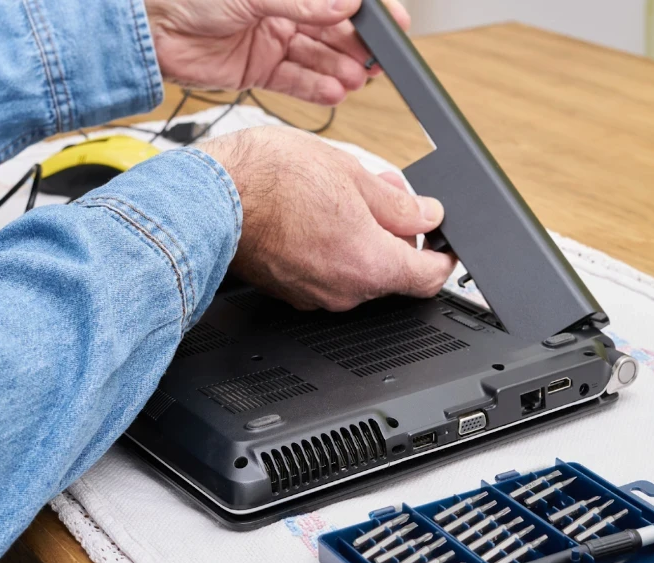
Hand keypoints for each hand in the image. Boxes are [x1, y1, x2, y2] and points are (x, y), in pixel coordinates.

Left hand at [145, 0, 410, 104]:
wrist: (146, 28)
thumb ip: (303, 2)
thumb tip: (346, 5)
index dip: (369, 11)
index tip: (394, 25)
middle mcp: (282, 8)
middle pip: (333, 29)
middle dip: (357, 46)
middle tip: (377, 62)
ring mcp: (271, 38)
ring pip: (318, 56)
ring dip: (340, 69)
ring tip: (357, 81)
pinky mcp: (258, 68)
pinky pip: (296, 79)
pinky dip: (316, 87)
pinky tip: (335, 92)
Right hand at [199, 127, 455, 310]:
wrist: (207, 199)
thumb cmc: (271, 181)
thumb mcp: (351, 174)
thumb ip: (398, 203)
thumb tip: (426, 214)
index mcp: (370, 265)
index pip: (430, 277)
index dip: (444, 258)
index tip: (446, 244)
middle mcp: (345, 292)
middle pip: (392, 272)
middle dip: (397, 236)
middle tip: (385, 195)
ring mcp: (314, 296)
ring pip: (357, 271)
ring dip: (362, 241)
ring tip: (341, 197)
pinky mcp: (289, 292)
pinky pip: (326, 275)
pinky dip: (332, 251)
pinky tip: (315, 217)